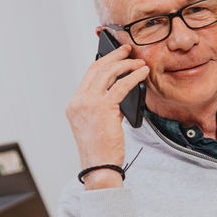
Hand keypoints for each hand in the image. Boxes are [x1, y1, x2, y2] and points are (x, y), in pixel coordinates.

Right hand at [66, 44, 147, 188]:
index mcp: (74, 104)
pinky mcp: (103, 108)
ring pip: (108, 73)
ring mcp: (88, 103)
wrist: (99, 166)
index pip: (88, 75)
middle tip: (127, 50)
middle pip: (97, 68)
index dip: (103, 61)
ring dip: (126, 64)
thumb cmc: (101, 150)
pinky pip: (121, 86)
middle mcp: (78, 101)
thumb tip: (121, 89)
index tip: (116, 55)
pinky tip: (142, 73)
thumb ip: (105, 105)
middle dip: (114, 56)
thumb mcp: (98, 123)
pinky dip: (133, 77)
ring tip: (139, 62)